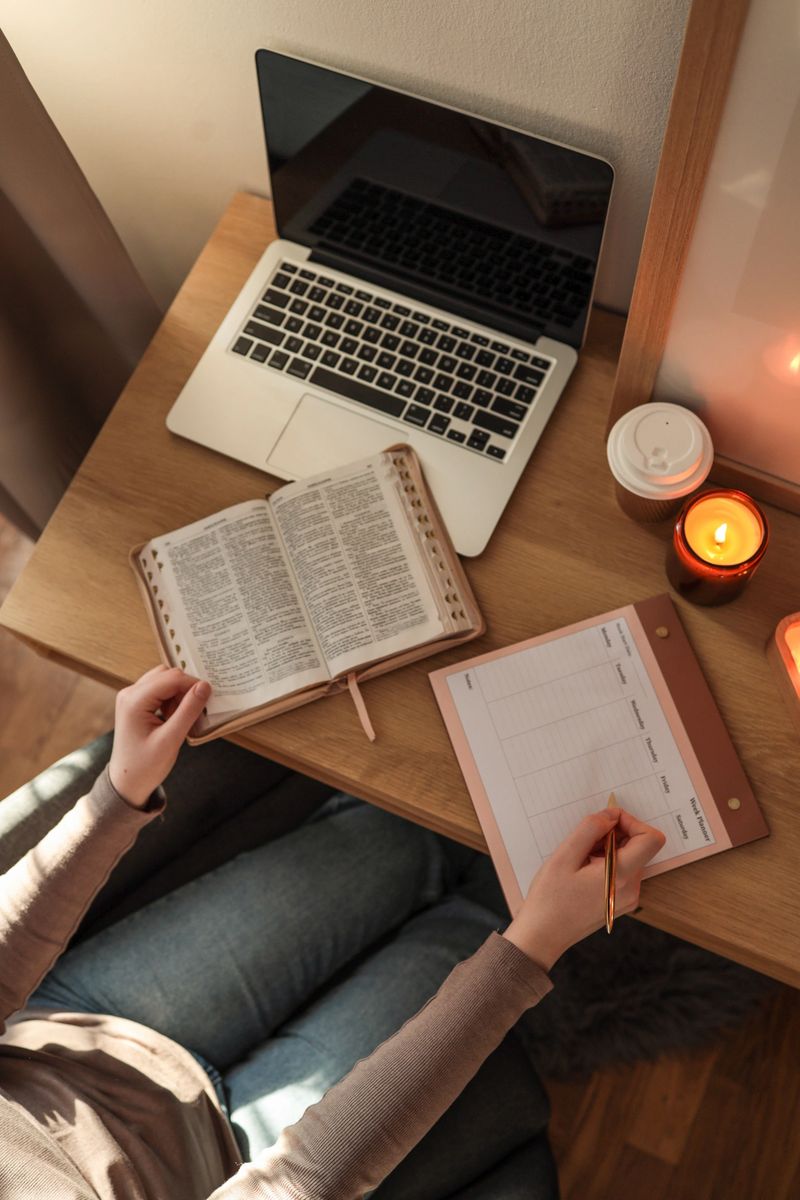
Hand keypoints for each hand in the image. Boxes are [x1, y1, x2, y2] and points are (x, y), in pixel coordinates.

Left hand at [108, 666, 211, 807]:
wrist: (127, 783)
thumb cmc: (145, 766)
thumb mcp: (170, 740)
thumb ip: (188, 711)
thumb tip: (204, 686)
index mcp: (134, 701)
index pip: (171, 678)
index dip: (193, 685)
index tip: (208, 700)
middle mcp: (130, 693)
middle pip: (167, 674)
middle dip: (185, 689)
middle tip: (194, 712)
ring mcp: (132, 698)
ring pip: (165, 681)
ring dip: (179, 695)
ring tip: (182, 719)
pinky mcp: (137, 704)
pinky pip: (160, 691)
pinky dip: (172, 700)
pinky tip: (175, 718)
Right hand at [503, 807, 665, 971]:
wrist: (543, 936)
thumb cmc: (549, 898)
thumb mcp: (564, 856)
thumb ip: (590, 829)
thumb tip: (611, 814)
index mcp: (621, 876)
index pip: (651, 839)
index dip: (632, 822)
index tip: (607, 821)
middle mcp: (632, 888)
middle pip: (639, 847)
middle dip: (614, 835)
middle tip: (584, 842)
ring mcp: (628, 897)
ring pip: (629, 857)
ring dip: (608, 848)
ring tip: (580, 858)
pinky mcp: (620, 902)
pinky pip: (622, 871)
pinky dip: (606, 862)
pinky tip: (582, 870)